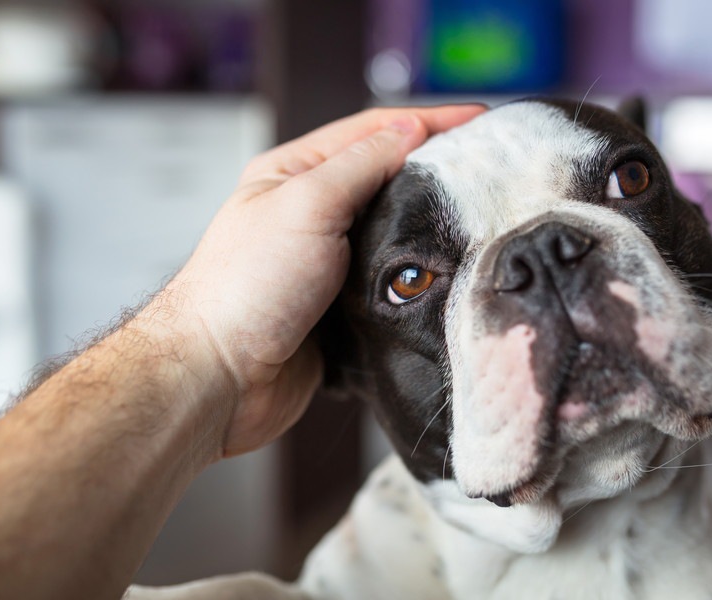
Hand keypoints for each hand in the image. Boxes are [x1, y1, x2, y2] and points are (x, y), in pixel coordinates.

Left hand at [154, 105, 485, 456]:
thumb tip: (409, 131)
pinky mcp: (343, 307)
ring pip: (393, 231)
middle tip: (490, 166)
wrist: (221, 379)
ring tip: (479, 213)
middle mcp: (312, 213)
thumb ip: (361, 165)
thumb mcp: (307, 206)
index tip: (479, 119)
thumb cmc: (246, 287)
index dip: (428, 122)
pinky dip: (420, 273)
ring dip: (431, 223)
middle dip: (437, 168)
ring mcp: (329, 262)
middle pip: (387, 178)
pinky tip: (449, 268)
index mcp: (294, 174)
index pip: (372, 133)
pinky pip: (392, 280)